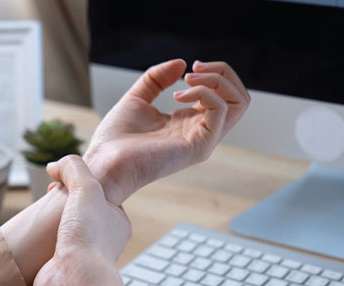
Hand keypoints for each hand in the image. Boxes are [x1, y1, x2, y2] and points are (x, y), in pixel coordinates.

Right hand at [33, 155, 137, 285]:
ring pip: (63, 231)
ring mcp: (82, 254)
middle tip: (48, 199)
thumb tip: (54, 166)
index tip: (61, 182)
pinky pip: (49, 249)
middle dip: (61, 205)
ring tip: (40, 216)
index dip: (79, 185)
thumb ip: (74, 168)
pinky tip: (33, 235)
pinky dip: (39, 242)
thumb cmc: (89, 237)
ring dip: (49, 224)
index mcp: (117, 221)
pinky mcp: (61, 266)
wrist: (73, 279)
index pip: (98, 196)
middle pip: (78, 212)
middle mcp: (103, 239)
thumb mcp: (87, 187)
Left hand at [84, 59, 249, 204]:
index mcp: (190, 122)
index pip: (225, 97)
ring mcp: (203, 141)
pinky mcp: (199, 147)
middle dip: (222, 73)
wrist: (103, 163)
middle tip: (195, 69)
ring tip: (189, 79)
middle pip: (240, 99)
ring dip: (216, 80)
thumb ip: (158, 79)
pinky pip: (219, 111)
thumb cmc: (116, 139)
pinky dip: (203, 92)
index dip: (214, 73)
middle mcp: (202, 132)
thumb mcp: (138, 97)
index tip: (190, 67)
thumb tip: (182, 63)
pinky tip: (178, 95)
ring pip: (238, 104)